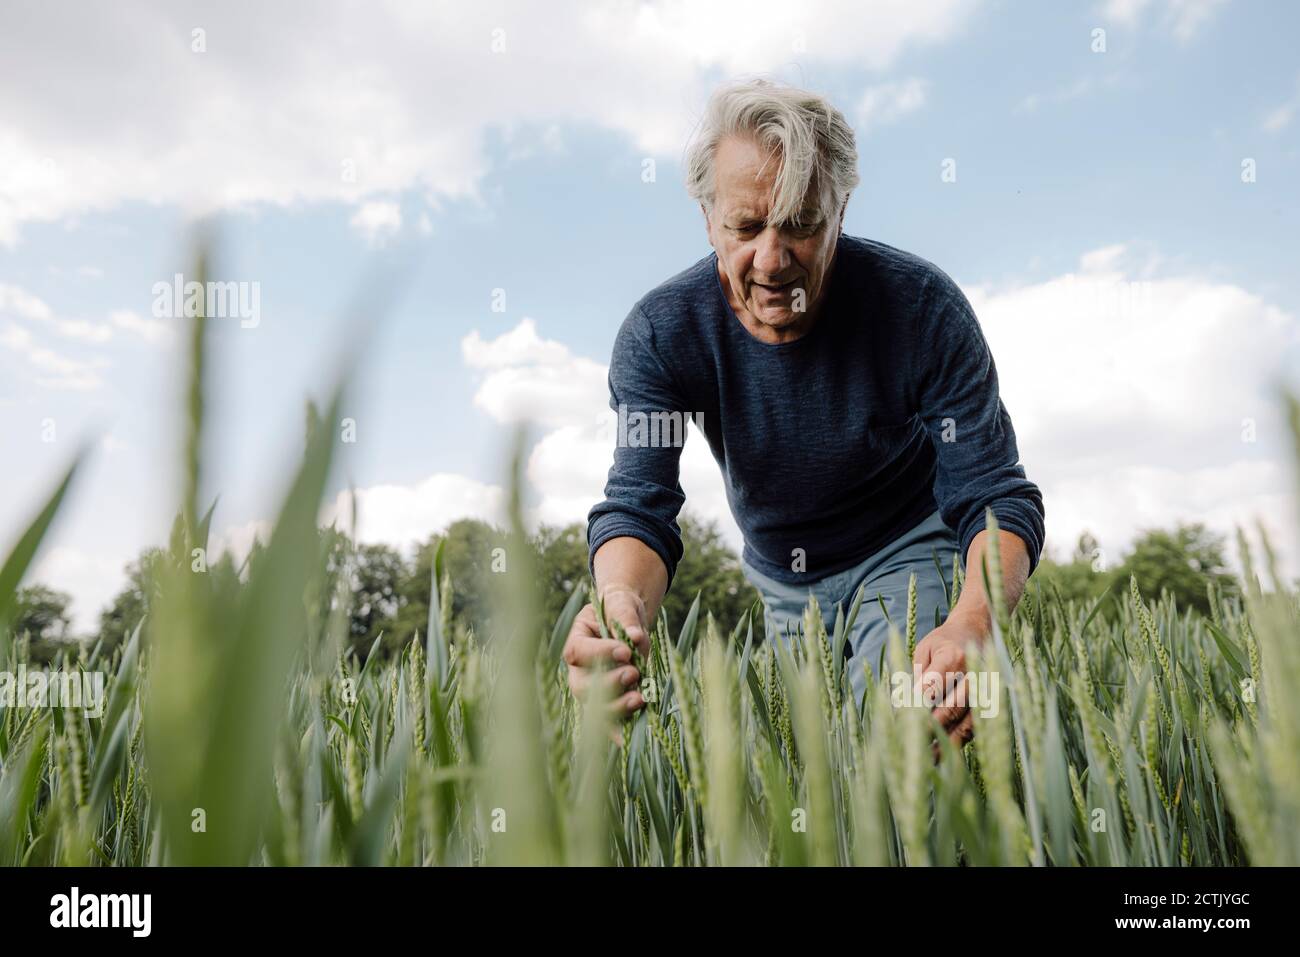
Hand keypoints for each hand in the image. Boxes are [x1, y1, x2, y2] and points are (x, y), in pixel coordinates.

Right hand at [562, 589, 650, 719]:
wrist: (627, 622)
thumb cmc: (620, 610)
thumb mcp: (621, 604)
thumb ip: (625, 617)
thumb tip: (634, 637)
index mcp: (577, 641)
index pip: (579, 651)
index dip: (599, 653)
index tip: (626, 650)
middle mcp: (579, 670)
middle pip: (582, 686)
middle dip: (608, 684)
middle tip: (632, 673)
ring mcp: (592, 689)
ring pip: (595, 707)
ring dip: (616, 707)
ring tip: (639, 698)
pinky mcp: (608, 702)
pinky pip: (609, 721)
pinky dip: (618, 731)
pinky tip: (629, 739)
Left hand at [912, 610, 989, 753]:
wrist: (978, 629)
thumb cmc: (944, 640)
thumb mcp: (924, 649)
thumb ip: (918, 675)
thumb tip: (907, 705)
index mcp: (952, 657)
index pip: (932, 689)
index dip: (918, 710)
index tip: (903, 727)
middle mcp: (973, 674)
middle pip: (951, 709)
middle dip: (931, 730)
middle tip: (912, 750)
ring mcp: (987, 689)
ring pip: (967, 722)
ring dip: (947, 743)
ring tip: (929, 760)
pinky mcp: (993, 701)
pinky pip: (977, 725)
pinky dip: (961, 740)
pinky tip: (947, 753)